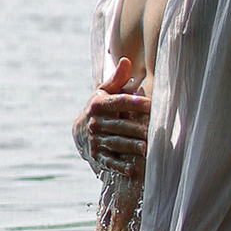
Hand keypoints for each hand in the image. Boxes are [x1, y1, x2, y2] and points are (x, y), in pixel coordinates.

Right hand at [73, 57, 150, 182]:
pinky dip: (120, 166)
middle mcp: (96, 123)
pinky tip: (132, 169)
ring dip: (130, 147)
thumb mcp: (104, 92)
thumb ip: (117, 79)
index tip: (149, 105)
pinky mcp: (97, 156)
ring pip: (115, 143)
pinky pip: (109, 161)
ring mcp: (96, 141)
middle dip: (134, 129)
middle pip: (118, 125)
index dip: (134, 103)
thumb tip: (126, 60)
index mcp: (100, 104)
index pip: (119, 102)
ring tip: (145, 148)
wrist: (80, 130)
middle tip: (150, 131)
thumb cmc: (100, 107)